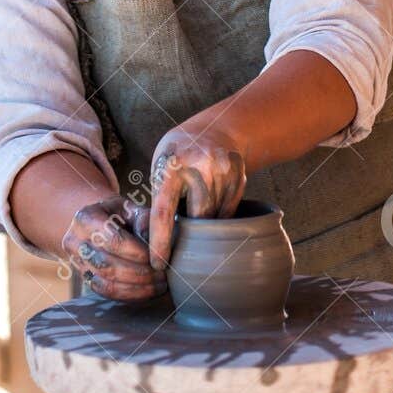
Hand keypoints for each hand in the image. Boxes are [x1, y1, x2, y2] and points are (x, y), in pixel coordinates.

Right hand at [62, 195, 166, 302]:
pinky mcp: (84, 279)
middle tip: (163, 275)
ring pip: (106, 283)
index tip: (159, 259)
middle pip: (107, 265)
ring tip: (160, 285)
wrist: (100, 222)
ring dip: (137, 287)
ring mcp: (76, 263)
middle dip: (139, 273)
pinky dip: (130, 295)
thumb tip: (156, 247)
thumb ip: (144, 222)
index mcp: (85, 218)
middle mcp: (74, 242)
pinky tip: (149, 292)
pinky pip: (106, 293)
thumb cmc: (120, 214)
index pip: (112, 240)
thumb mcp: (132, 209)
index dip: (137, 253)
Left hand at [148, 123, 246, 270]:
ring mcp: (222, 170)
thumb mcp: (162, 166)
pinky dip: (220, 212)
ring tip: (199, 204)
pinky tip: (214, 198)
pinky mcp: (239, 175)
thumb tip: (153, 240)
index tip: (157, 265)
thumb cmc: (179, 153)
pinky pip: (229, 209)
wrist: (217, 128)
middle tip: (183, 237)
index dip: (160, 242)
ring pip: (215, 216)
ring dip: (207, 220)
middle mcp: (199, 167)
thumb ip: (161, 198)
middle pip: (198, 218)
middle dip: (191, 230)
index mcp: (171, 167)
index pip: (163, 212)